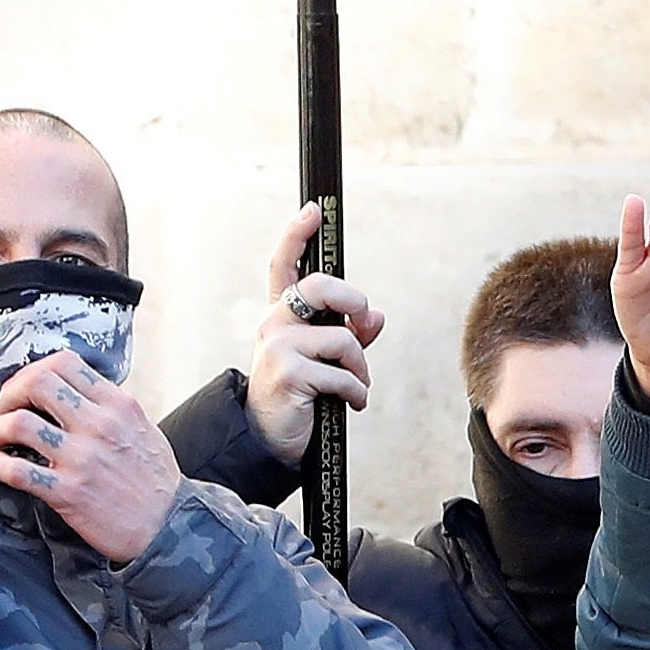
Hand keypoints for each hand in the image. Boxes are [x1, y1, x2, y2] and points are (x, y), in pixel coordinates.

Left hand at [0, 355, 184, 563]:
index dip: (34, 371)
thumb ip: (113, 408)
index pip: (64, 362)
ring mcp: (83, 459)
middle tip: (6, 413)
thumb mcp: (145, 430)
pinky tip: (2, 468)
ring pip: (18, 423)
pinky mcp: (68, 492)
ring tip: (0, 442)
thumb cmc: (156, 483)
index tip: (28, 390)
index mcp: (119, 406)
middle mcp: (100, 426)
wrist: (170, 528)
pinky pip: (16, 470)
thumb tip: (77, 392)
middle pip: (36, 382)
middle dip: (9, 394)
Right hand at [246, 203, 385, 461]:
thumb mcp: (327, 361)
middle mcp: (274, 323)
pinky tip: (350, 404)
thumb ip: (352, 335)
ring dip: (360, 367)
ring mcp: (277, 346)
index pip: (284, 267)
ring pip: (343, 338)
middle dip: (353, 301)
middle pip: (320, 287)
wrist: (274, 438)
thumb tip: (375, 315)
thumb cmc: (303, 395)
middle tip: (361, 323)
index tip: (312, 211)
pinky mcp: (288, 372)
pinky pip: (343, 374)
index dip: (295, 236)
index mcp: (282, 316)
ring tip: (354, 386)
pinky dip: (357, 392)